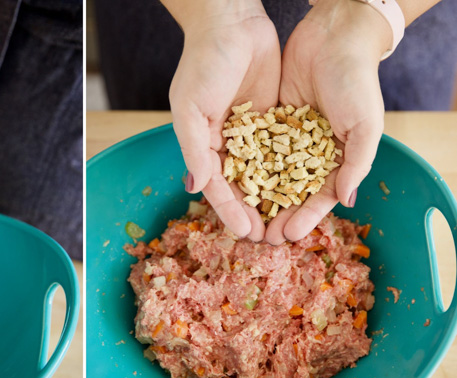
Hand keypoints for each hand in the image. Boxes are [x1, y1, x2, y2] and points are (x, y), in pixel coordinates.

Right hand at [165, 0, 279, 240]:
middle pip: (243, 186)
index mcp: (203, 145)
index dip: (230, 211)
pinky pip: (284, 150)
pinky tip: (305, 190)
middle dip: (254, 212)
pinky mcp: (274, 118)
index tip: (245, 233)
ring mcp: (253, 132)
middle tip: (270, 238)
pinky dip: (292, 170)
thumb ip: (195, 149)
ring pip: (266, 173)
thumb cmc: (203, 63)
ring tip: (288, 223)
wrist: (231, 22)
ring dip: (275, 199)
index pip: (218, 186)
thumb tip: (195, 188)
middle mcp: (228, 143)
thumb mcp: (190, 108)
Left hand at [265, 0, 389, 243]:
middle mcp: (309, 153)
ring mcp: (286, 138)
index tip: (289, 236)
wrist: (333, 38)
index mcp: (337, 158)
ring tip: (244, 219)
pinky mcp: (267, 121)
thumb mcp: (365, 125)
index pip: (318, 196)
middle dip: (277, 215)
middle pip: (289, 192)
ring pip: (268, 175)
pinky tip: (231, 185)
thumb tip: (346, 201)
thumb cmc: (357, 82)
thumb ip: (356, 163)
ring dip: (257, 199)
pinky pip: (253, 148)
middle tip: (261, 238)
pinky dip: (244, 166)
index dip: (305, 217)